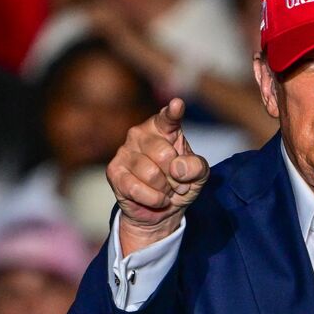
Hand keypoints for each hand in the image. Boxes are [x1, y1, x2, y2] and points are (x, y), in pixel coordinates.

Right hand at [106, 98, 208, 255]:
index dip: (173, 112)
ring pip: (151, 174)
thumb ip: (197, 166)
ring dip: (165, 189)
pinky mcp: (114, 171)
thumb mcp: (198, 175)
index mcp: (163, 128)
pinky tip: (156, 199)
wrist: (161, 209)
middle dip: (175, 176)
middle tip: (177, 183)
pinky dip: (153, 199)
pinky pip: (136, 188)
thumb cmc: (180, 183)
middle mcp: (141, 133)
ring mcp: (125, 151)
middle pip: (164, 154)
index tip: (178, 104)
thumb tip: (178, 168)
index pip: (168, 118)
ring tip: (166, 190)